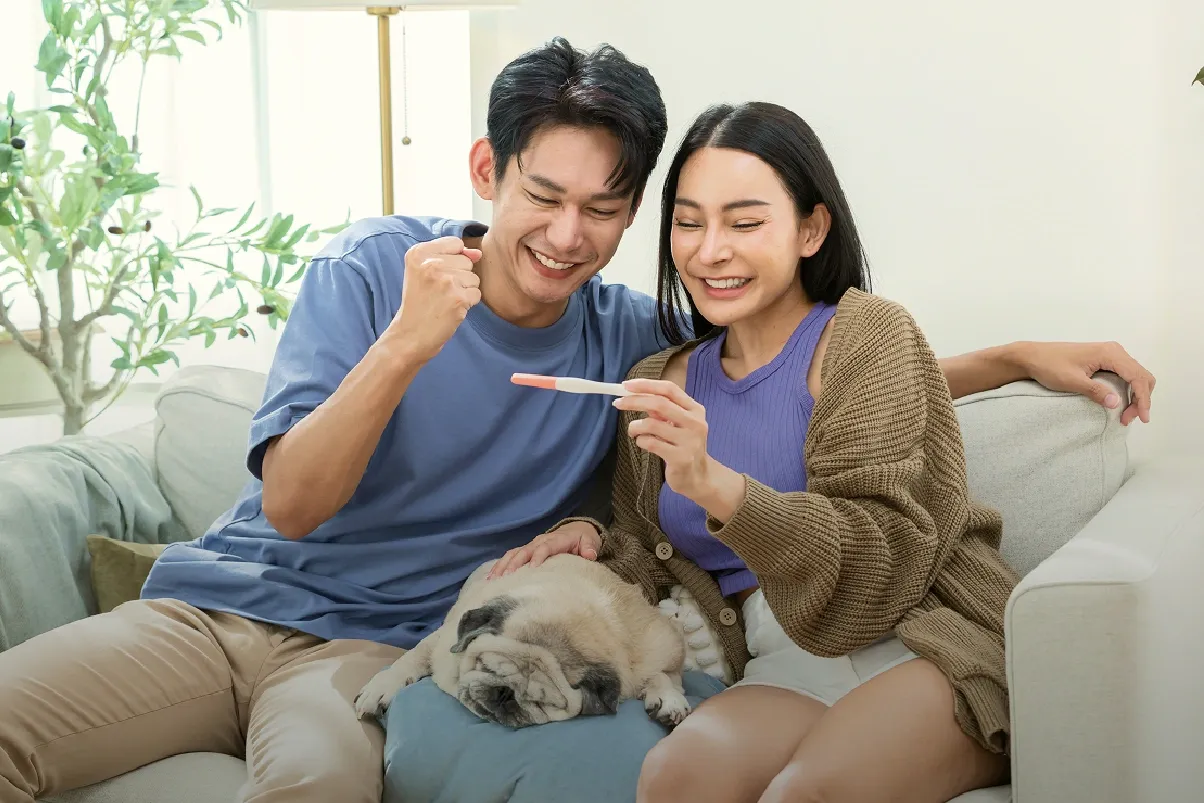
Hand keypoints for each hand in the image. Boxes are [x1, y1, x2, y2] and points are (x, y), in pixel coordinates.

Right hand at [384, 236, 482, 362]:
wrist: (411, 334)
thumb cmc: (419, 302)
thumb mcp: (424, 272)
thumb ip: (452, 255)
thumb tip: (478, 253)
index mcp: (418, 253)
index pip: (455, 243)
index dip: (453, 260)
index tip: (437, 275)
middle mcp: (431, 264)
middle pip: (466, 261)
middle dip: (459, 277)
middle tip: (439, 292)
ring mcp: (445, 281)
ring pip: (473, 277)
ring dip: (464, 291)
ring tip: (444, 300)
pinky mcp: (458, 298)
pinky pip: (476, 294)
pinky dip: (467, 304)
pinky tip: (451, 309)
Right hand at [487, 521, 601, 578]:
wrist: (576, 531)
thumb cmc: (583, 540)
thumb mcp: (590, 542)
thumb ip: (589, 548)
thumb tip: (589, 554)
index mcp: (556, 540)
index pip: (545, 547)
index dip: (538, 556)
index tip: (532, 568)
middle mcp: (540, 541)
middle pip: (525, 551)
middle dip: (515, 563)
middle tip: (506, 577)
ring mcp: (531, 545)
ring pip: (514, 553)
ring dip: (503, 565)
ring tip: (493, 579)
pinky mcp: (526, 551)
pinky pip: (510, 557)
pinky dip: (500, 566)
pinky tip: (490, 578)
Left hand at [614, 378, 716, 501]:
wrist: (697, 477)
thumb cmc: (682, 446)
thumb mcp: (676, 424)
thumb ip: (661, 410)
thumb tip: (634, 395)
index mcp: (695, 409)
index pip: (669, 389)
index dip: (646, 385)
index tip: (626, 385)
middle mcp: (695, 423)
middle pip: (659, 403)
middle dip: (634, 401)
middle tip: (618, 403)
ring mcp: (690, 441)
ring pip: (651, 424)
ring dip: (635, 426)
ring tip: (633, 431)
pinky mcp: (681, 458)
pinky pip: (651, 443)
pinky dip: (641, 441)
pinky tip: (643, 443)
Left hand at [1014, 341, 1155, 425]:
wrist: (1032, 357)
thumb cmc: (1049, 366)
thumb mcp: (1071, 381)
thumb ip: (1095, 391)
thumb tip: (1116, 403)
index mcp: (1109, 353)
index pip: (1137, 376)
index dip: (1143, 399)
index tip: (1141, 418)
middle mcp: (1114, 351)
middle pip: (1141, 376)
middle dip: (1141, 399)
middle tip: (1128, 419)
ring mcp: (1110, 354)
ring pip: (1135, 376)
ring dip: (1136, 396)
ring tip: (1125, 415)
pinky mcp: (1104, 360)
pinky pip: (1125, 375)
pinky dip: (1128, 390)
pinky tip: (1121, 403)